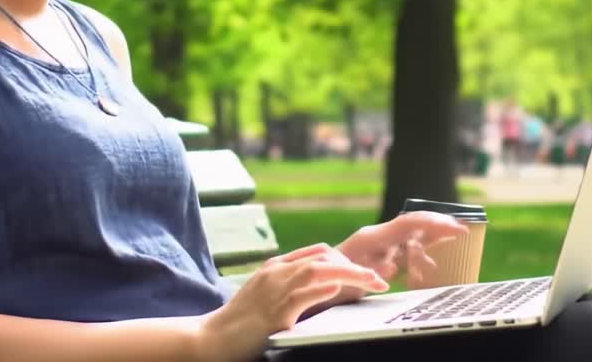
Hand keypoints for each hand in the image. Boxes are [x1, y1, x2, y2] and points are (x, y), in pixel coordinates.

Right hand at [196, 243, 387, 361]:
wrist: (211, 339)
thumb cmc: (240, 323)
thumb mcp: (268, 298)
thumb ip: (295, 290)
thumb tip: (331, 288)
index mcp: (275, 267)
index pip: (318, 252)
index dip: (346, 259)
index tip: (367, 272)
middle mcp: (276, 273)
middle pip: (324, 257)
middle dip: (356, 265)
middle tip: (380, 279)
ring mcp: (274, 291)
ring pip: (318, 270)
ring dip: (350, 273)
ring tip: (373, 282)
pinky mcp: (274, 314)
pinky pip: (302, 295)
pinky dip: (322, 289)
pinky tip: (339, 289)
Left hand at [332, 211, 467, 301]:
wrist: (310, 283)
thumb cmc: (326, 280)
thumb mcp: (346, 278)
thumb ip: (370, 270)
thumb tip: (392, 265)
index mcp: (371, 237)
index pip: (409, 223)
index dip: (435, 223)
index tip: (457, 227)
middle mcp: (378, 238)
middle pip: (415, 226)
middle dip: (439, 227)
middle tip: (462, 232)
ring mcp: (379, 247)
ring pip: (413, 239)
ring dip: (429, 248)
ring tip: (439, 259)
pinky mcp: (380, 258)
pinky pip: (406, 252)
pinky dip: (421, 256)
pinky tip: (430, 265)